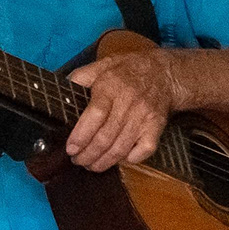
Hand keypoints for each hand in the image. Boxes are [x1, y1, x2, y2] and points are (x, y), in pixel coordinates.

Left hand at [65, 48, 188, 173]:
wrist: (165, 73)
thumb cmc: (130, 70)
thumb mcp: (103, 64)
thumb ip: (81, 76)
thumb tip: (63, 89)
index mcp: (111, 86)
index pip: (95, 115)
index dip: (81, 136)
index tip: (71, 149)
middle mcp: (129, 102)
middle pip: (105, 137)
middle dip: (88, 155)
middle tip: (77, 160)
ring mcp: (144, 117)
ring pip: (121, 148)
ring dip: (103, 162)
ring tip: (91, 165)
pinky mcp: (156, 127)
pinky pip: (144, 151)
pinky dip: (129, 160)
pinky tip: (118, 159)